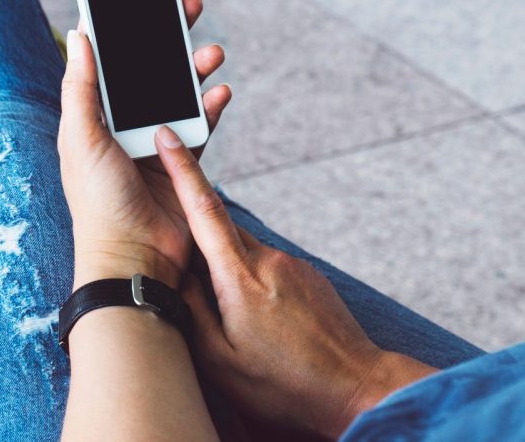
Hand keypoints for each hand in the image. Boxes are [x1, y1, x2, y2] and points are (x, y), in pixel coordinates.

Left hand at [58, 0, 230, 289]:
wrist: (134, 259)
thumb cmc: (98, 203)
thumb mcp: (81, 138)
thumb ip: (81, 87)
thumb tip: (81, 34)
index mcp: (91, 115)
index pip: (106, 58)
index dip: (120, 25)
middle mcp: (120, 124)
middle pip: (146, 67)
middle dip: (166, 35)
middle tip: (187, 4)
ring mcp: (152, 142)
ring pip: (177, 90)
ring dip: (194, 67)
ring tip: (211, 51)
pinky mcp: (182, 161)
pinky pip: (201, 122)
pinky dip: (211, 104)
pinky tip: (220, 90)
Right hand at [154, 137, 437, 437]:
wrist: (357, 388)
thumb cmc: (284, 384)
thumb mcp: (220, 359)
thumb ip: (191, 310)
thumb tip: (174, 275)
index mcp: (240, 277)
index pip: (204, 209)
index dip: (182, 169)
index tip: (168, 135)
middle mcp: (268, 260)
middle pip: (219, 231)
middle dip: (195, 243)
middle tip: (183, 276)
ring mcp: (293, 265)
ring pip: (242, 254)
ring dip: (226, 274)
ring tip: (234, 323)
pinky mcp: (308, 275)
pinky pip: (266, 268)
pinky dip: (252, 286)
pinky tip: (261, 324)